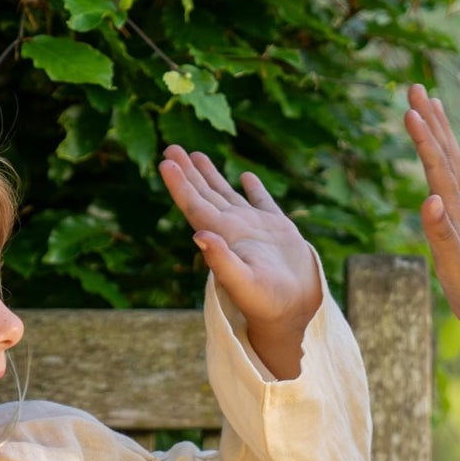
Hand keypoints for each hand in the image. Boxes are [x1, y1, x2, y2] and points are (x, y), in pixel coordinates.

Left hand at [159, 145, 320, 378]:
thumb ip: (220, 260)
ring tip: (196, 155)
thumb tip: (198, 234)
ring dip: (211, 175)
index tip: (165, 161)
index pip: (194, 205)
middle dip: (188, 172)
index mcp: (222, 237)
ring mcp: (254, 228)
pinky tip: (245, 176)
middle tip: (171, 148)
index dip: (179, 184)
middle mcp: (233, 229)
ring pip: (227, 194)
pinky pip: (262, 202)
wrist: (294, 312)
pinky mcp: (277, 230)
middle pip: (204, 194)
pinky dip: (253, 188)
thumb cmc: (266, 302)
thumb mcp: (243, 283)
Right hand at [402, 84, 459, 336]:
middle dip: (430, 119)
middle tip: (416, 87)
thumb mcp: (454, 264)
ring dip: (440, 134)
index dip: (423, 138)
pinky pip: (449, 183)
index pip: (436, 167)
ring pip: (450, 164)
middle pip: (445, 154)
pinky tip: (438, 164)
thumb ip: (441, 232)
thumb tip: (429, 198)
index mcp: (456, 213)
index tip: (408, 108)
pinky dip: (443, 163)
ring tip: (432, 107)